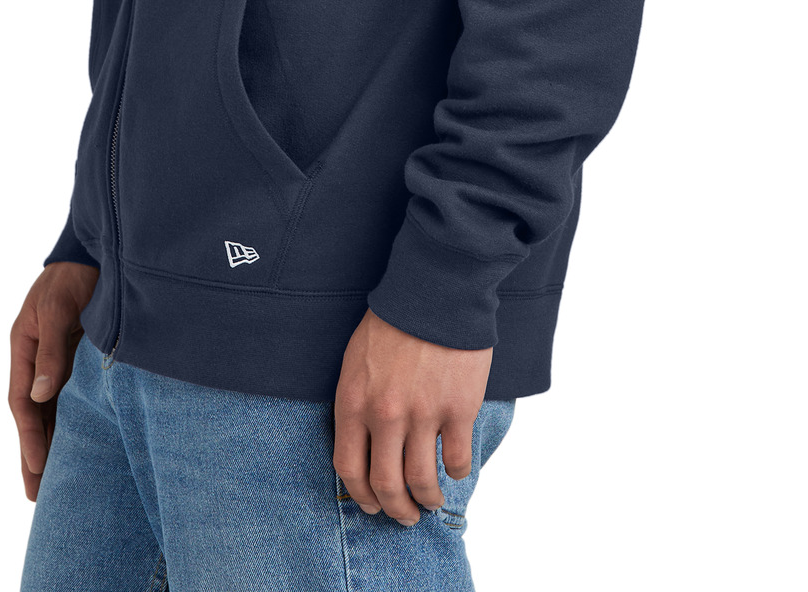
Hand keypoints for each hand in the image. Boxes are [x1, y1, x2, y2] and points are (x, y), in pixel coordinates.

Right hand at [9, 261, 98, 501]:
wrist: (92, 252)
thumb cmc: (71, 278)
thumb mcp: (56, 309)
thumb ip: (50, 351)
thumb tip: (40, 395)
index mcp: (23, 347)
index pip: (22, 401)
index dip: (29, 436)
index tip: (38, 467)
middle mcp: (36, 359)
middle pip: (32, 415)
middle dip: (33, 454)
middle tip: (36, 496)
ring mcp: (55, 360)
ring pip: (49, 412)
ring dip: (50, 444)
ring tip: (52, 485)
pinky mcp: (76, 359)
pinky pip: (68, 398)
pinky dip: (68, 423)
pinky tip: (75, 446)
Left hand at [332, 307, 492, 525]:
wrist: (435, 291)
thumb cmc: (392, 322)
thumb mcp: (356, 360)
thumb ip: (357, 403)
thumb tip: (364, 446)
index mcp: (354, 401)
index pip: (349, 467)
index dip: (361, 495)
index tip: (372, 505)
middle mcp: (385, 415)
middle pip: (386, 485)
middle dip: (396, 509)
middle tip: (405, 516)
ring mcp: (423, 414)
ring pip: (422, 481)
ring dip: (427, 500)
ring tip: (431, 502)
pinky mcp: (458, 410)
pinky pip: (457, 460)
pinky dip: (457, 474)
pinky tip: (455, 470)